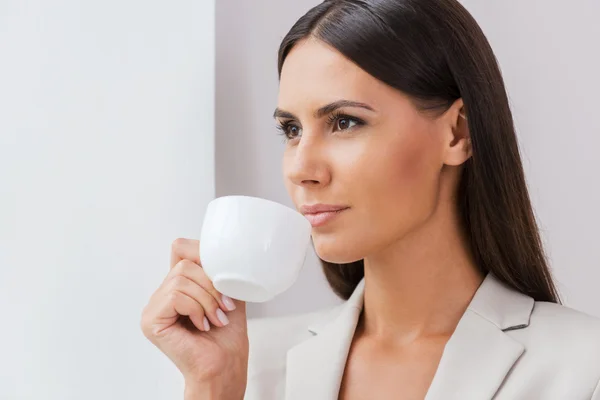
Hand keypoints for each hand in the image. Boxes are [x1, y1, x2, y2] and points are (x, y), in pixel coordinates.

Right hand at [140, 238, 248, 395]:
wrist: (225, 366)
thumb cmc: (227, 337)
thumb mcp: (226, 290)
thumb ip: (217, 268)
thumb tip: (215, 249)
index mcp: (177, 286)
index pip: (181, 249)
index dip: (203, 257)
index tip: (224, 283)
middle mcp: (162, 294)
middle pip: (184, 263)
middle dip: (211, 285)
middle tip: (223, 308)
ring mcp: (154, 307)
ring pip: (181, 278)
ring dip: (207, 300)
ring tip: (215, 319)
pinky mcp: (151, 319)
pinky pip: (176, 295)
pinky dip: (196, 308)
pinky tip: (202, 325)